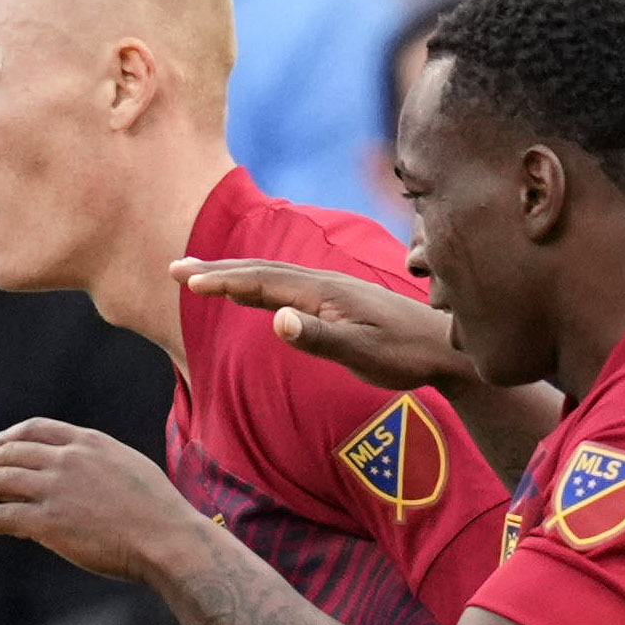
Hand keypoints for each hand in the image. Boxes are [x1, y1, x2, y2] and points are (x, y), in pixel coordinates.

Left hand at [0, 419, 218, 583]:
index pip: (34, 430)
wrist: (168, 540)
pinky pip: (2, 516)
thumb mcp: (129, 471)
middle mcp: (67, 459)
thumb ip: (96, 468)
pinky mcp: (48, 522)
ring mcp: (56, 489)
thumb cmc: (158, 513)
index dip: (5, 439)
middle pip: (8, 453)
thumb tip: (73, 480)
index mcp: (88, 442)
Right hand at [182, 257, 478, 394]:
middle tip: (175, 268)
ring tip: (201, 277)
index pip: (262, 281)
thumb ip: (318, 337)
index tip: (185, 280)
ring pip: (272, 276)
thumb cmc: (406, 356)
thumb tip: (275, 319)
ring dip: (233, 275)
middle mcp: (324, 283)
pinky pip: (287, 286)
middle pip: (260, 271)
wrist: (449, 348)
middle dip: (216, 269)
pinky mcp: (338, 301)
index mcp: (323, 292)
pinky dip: (257, 285)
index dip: (222, 280)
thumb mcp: (362, 354)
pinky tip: (252, 294)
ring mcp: (331, 290)